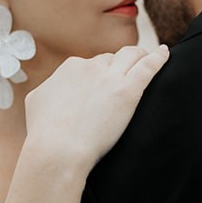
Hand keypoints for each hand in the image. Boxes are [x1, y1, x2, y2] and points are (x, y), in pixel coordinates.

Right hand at [23, 42, 169, 169]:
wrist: (58, 149)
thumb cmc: (44, 133)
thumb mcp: (36, 102)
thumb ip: (48, 89)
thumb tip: (51, 89)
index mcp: (70, 68)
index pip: (92, 64)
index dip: (100, 74)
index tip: (106, 82)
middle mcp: (91, 67)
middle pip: (112, 60)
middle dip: (120, 64)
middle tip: (130, 70)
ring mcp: (110, 78)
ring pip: (131, 56)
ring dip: (141, 55)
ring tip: (150, 56)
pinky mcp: (128, 91)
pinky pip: (148, 67)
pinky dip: (158, 57)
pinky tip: (165, 53)